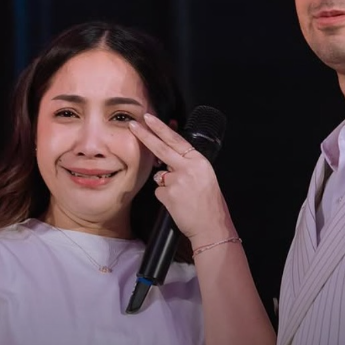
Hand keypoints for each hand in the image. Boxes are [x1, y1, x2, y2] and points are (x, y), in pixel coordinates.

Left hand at [129, 114, 235, 244]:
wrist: (211, 226)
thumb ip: (186, 164)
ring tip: (183, 196)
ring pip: (160, 176)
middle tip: (133, 125)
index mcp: (199, 161)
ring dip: (166, 184)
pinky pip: (159, 191)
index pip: (176, 140)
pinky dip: (165, 197)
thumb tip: (165, 157)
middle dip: (145, 135)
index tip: (150, 118)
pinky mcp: (168, 194)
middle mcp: (188, 168)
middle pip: (161, 148)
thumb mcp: (204, 176)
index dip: (161, 128)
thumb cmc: (209, 204)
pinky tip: (178, 204)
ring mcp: (177, 181)